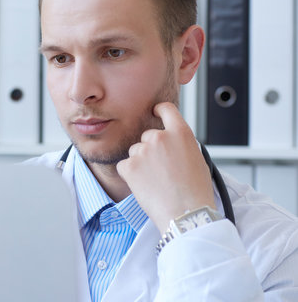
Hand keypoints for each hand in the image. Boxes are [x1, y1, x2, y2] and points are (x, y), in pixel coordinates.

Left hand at [116, 102, 215, 233]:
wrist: (186, 213)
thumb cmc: (195, 191)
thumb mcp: (197, 158)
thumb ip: (180, 144)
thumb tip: (171, 142)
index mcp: (180, 133)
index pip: (166, 109)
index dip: (159, 110)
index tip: (155, 112)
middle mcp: (159, 137)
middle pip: (147, 136)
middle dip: (150, 150)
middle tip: (162, 170)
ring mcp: (142, 150)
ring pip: (135, 152)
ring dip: (141, 163)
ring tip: (156, 181)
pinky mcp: (129, 165)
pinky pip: (124, 165)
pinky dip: (130, 175)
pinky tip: (145, 186)